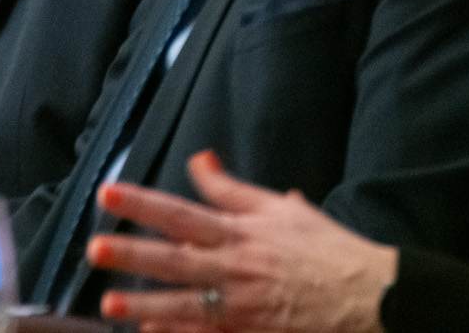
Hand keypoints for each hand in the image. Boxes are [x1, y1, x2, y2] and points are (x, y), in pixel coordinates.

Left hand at [86, 150, 398, 332]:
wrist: (373, 297)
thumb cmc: (326, 249)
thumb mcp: (281, 209)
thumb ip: (232, 189)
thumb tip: (201, 160)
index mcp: (240, 233)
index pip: (181, 213)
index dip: (142, 202)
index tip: (107, 194)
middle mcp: (236, 269)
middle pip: (176, 261)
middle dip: (133, 255)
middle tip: (95, 250)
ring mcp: (244, 308)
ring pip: (186, 306)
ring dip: (146, 306)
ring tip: (109, 305)